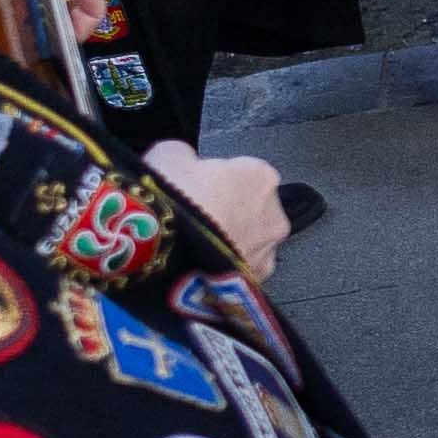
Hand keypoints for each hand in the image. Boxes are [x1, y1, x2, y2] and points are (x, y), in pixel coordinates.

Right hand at [144, 141, 290, 275]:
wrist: (163, 252)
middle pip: (250, 207)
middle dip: (227, 211)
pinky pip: (240, 268)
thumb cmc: (173, 203)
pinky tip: (201, 266)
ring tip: (195, 245)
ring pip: (249, 240)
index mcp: (260, 176)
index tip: (195, 187)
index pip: (242, 172)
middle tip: (195, 216)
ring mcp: (267, 251)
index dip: (214, 180)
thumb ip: (186, 155)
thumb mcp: (168, 155)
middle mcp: (274, 213)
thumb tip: (184, 160)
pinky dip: (226, 267)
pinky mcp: (254, 282)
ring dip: (229, 241)